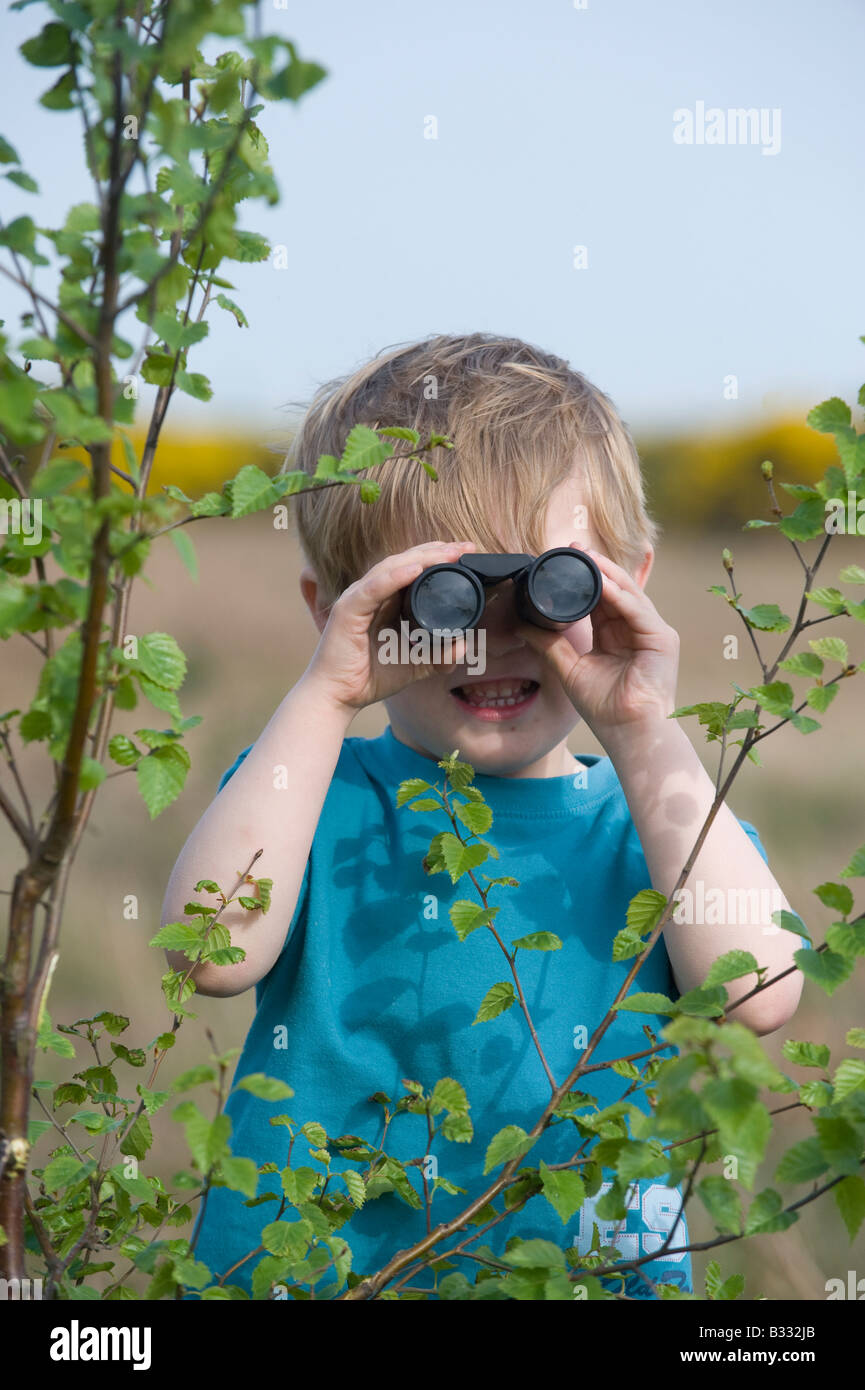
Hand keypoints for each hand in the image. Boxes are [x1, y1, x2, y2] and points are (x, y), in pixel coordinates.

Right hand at [304, 540, 477, 712]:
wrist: (337, 697)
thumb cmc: (368, 677)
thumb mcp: (413, 665)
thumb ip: (437, 656)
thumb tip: (462, 646)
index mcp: (385, 601)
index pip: (413, 570)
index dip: (439, 559)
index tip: (468, 553)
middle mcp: (371, 594)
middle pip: (405, 562)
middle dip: (437, 551)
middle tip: (466, 547)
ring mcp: (358, 598)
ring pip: (391, 568)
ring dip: (421, 558)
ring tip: (448, 553)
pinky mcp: (348, 610)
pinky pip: (374, 588)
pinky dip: (394, 577)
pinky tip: (415, 569)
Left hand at [513, 546, 679, 740]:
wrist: (628, 733)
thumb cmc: (605, 707)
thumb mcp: (569, 669)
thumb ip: (548, 644)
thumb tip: (521, 624)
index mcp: (617, 634)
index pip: (600, 598)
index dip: (583, 578)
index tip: (562, 559)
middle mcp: (636, 628)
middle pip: (616, 589)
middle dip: (595, 567)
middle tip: (572, 547)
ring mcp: (652, 631)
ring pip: (628, 592)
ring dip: (607, 573)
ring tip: (585, 556)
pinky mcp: (662, 638)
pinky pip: (638, 609)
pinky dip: (619, 595)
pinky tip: (602, 582)